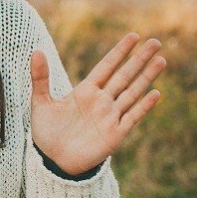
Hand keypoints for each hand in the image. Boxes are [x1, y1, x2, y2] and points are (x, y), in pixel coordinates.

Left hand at [30, 33, 165, 174]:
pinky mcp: (115, 134)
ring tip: (161, 60)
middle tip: (155, 41)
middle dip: (139, 59)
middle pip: (124, 75)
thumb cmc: (46, 132)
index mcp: (85, 91)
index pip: (106, 66)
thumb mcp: (40, 103)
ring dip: (146, 77)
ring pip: (132, 92)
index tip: (133, 36)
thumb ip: (40, 78)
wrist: (53, 161)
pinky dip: (143, 105)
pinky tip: (155, 93)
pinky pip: (132, 117)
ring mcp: (110, 117)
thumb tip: (36, 51)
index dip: (120, 52)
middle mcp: (101, 101)